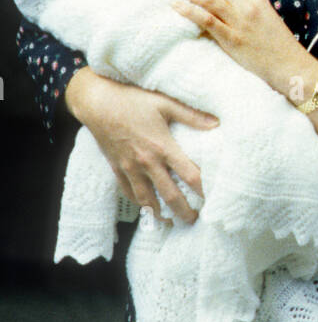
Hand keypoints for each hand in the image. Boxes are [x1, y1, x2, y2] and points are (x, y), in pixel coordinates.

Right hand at [65, 68, 218, 224]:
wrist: (97, 103)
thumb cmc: (132, 100)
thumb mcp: (164, 103)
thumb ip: (191, 115)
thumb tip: (216, 123)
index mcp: (163, 147)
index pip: (189, 175)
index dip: (203, 189)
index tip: (212, 198)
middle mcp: (147, 163)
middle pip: (170, 195)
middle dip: (183, 211)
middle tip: (194, 220)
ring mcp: (130, 169)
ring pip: (147, 200)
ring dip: (160, 213)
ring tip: (171, 221)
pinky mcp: (117, 169)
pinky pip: (129, 192)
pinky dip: (139, 203)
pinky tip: (146, 207)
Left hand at [169, 0, 302, 89]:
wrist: (291, 67)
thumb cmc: (276, 46)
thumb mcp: (264, 19)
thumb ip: (245, 8)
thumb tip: (219, 3)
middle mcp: (248, 6)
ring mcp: (241, 22)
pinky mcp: (234, 40)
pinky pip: (207, 20)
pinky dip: (190, 10)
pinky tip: (176, 7)